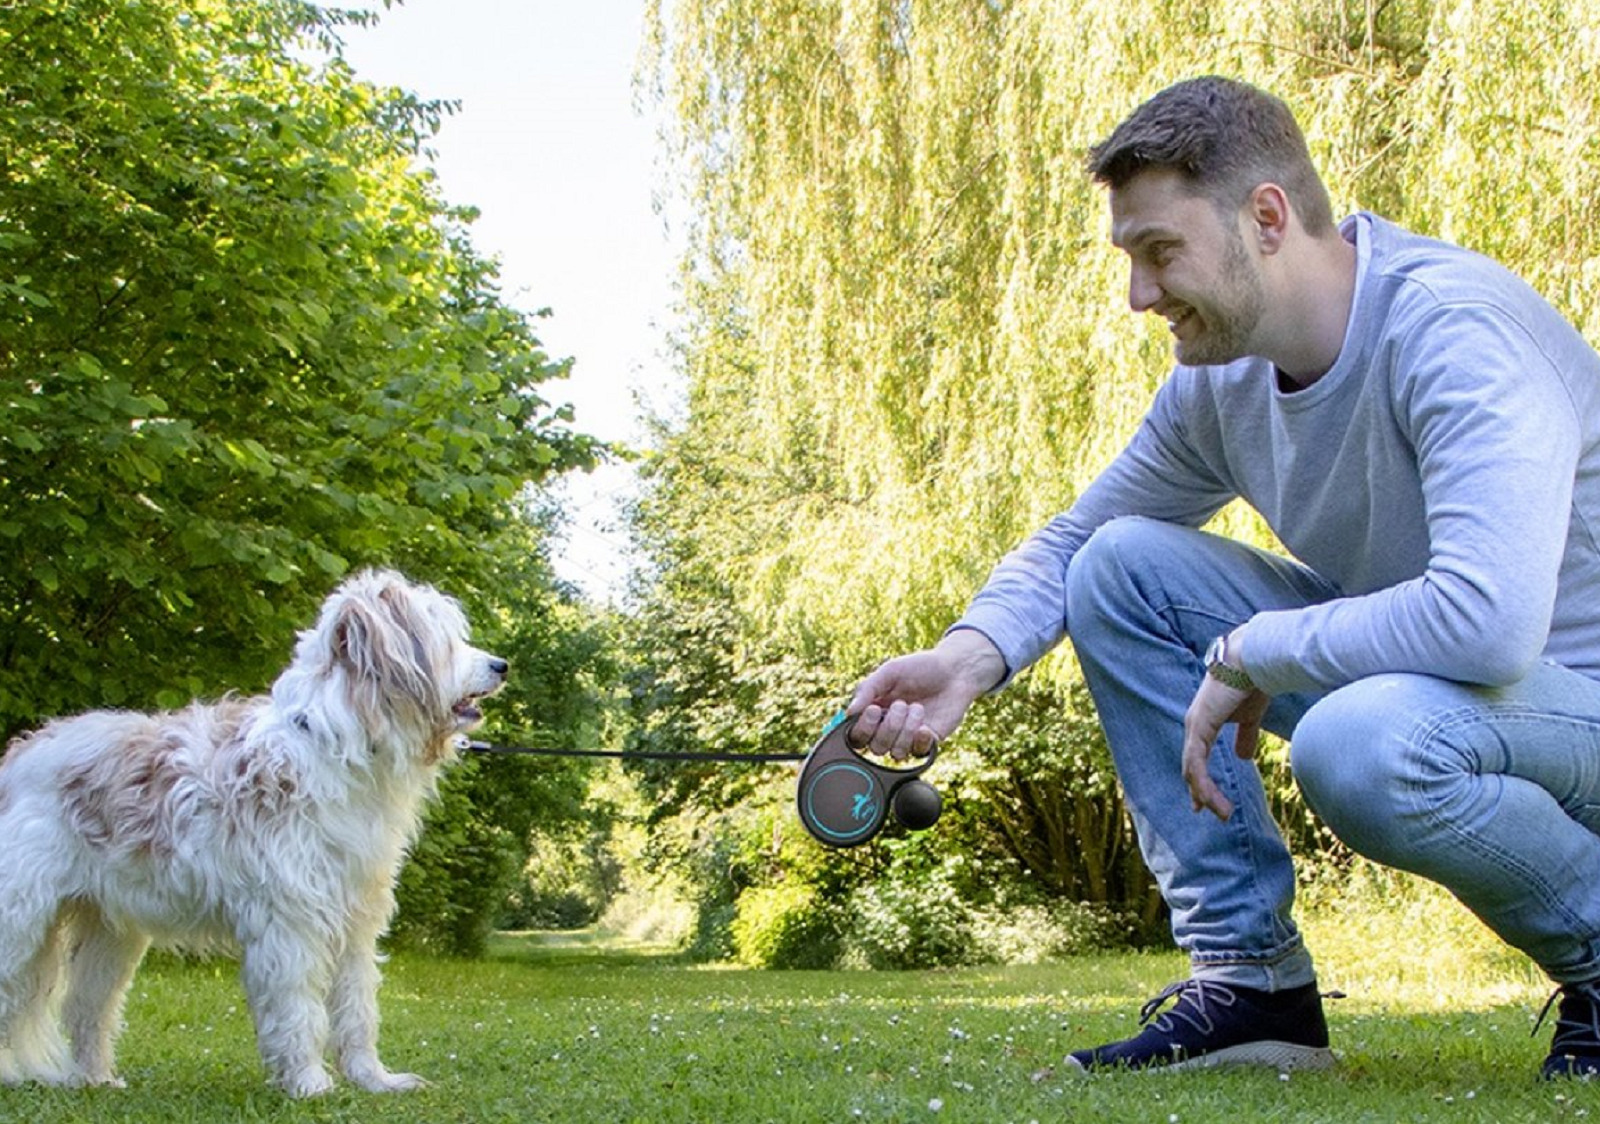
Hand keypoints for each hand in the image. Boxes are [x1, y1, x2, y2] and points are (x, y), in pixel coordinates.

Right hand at [846, 630, 1003, 758]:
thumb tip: (850, 712)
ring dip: (905, 731)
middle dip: (888, 726)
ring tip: (918, 708)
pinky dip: (920, 740)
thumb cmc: (920, 668)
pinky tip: (925, 725)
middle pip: (875, 747)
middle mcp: (888, 727)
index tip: (873, 710)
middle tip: (902, 704)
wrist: (955, 671)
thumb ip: (868, 689)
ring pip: (896, 753)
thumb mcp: (890, 671)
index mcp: (874, 711)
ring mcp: (908, 737)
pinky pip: (918, 753)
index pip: (857, 735)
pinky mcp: (928, 742)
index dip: (863, 729)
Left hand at [1182, 674, 1269, 821]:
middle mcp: (1194, 725)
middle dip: (1198, 791)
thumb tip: (1243, 757)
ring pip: (1192, 770)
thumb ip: (1245, 736)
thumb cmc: (1252, 683)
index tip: (1202, 801)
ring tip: (1224, 814)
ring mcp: (1194, 726)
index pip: (1195, 758)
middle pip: (1190, 767)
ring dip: (1206, 795)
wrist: (1253, 662)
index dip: (1198, 779)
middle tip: (1204, 811)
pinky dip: (1204, 785)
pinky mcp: (1199, 727)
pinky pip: (1196, 764)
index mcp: (1204, 723)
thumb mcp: (1249, 718)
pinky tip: (1212, 800)